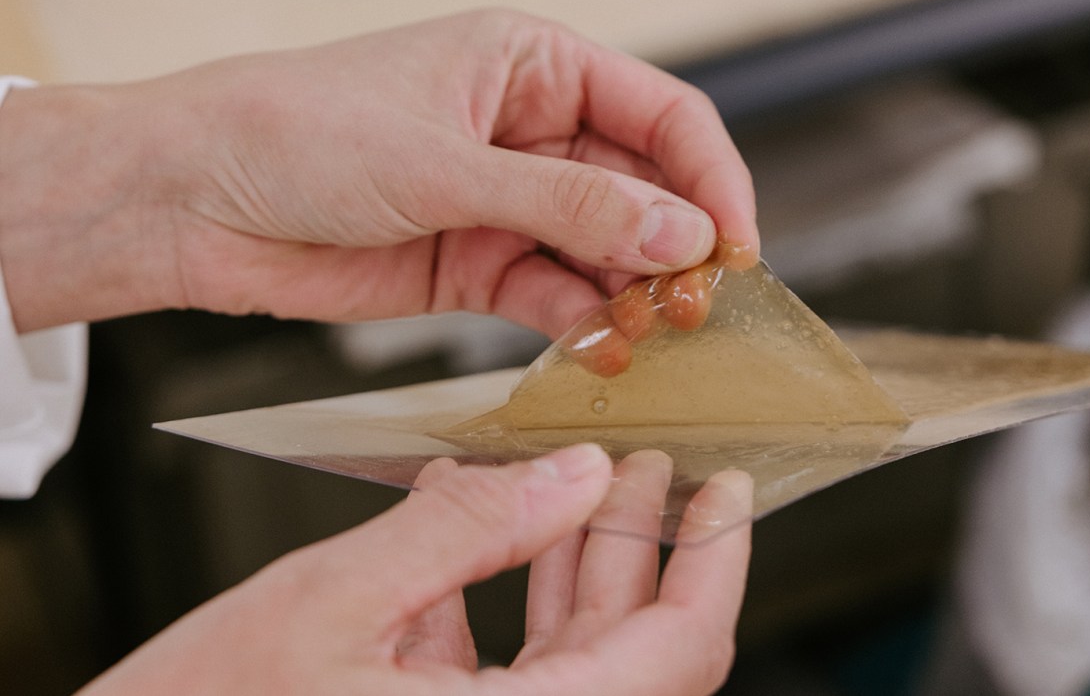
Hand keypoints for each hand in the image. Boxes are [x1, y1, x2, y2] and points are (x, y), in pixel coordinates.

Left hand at [0, 9, 756, 334]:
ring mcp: (505, 203)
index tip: (735, 244)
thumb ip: (569, 203)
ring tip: (648, 334)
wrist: (195, 202)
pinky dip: (579, 323)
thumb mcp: (445, 162)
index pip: (661, 115)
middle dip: (675, 248)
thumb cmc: (298, 133)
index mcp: (531, 64)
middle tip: (694, 305)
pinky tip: (598, 348)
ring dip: (631, 294)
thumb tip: (679, 231)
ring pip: (603, 251)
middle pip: (643, 190)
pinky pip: (552, 295)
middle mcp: (529, 132)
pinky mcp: (475, 265)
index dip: (710, 178)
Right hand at [77, 445, 752, 695]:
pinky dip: (500, 587)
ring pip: (571, 650)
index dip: (714, 565)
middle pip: (630, 647)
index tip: (729, 492)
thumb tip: (570, 474)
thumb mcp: (331, 603)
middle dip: (640, 541)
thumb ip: (463, 532)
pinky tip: (477, 520)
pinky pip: (503, 661)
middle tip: (645, 457)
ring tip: (577, 475)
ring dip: (576, 560)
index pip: (675, 657)